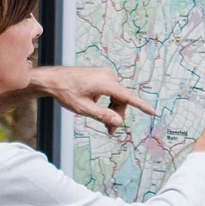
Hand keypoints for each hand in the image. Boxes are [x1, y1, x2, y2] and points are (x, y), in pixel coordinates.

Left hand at [31, 64, 154, 131]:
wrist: (53, 79)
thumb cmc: (66, 93)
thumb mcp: (84, 108)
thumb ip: (102, 115)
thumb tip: (118, 122)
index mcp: (105, 83)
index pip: (127, 97)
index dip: (141, 105)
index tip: (151, 112)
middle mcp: (108, 76)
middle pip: (121, 100)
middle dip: (117, 115)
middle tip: (109, 131)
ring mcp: (104, 74)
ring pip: (116, 96)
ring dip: (112, 109)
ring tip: (104, 123)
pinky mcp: (101, 75)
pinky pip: (110, 91)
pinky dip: (108, 101)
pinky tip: (98, 108)